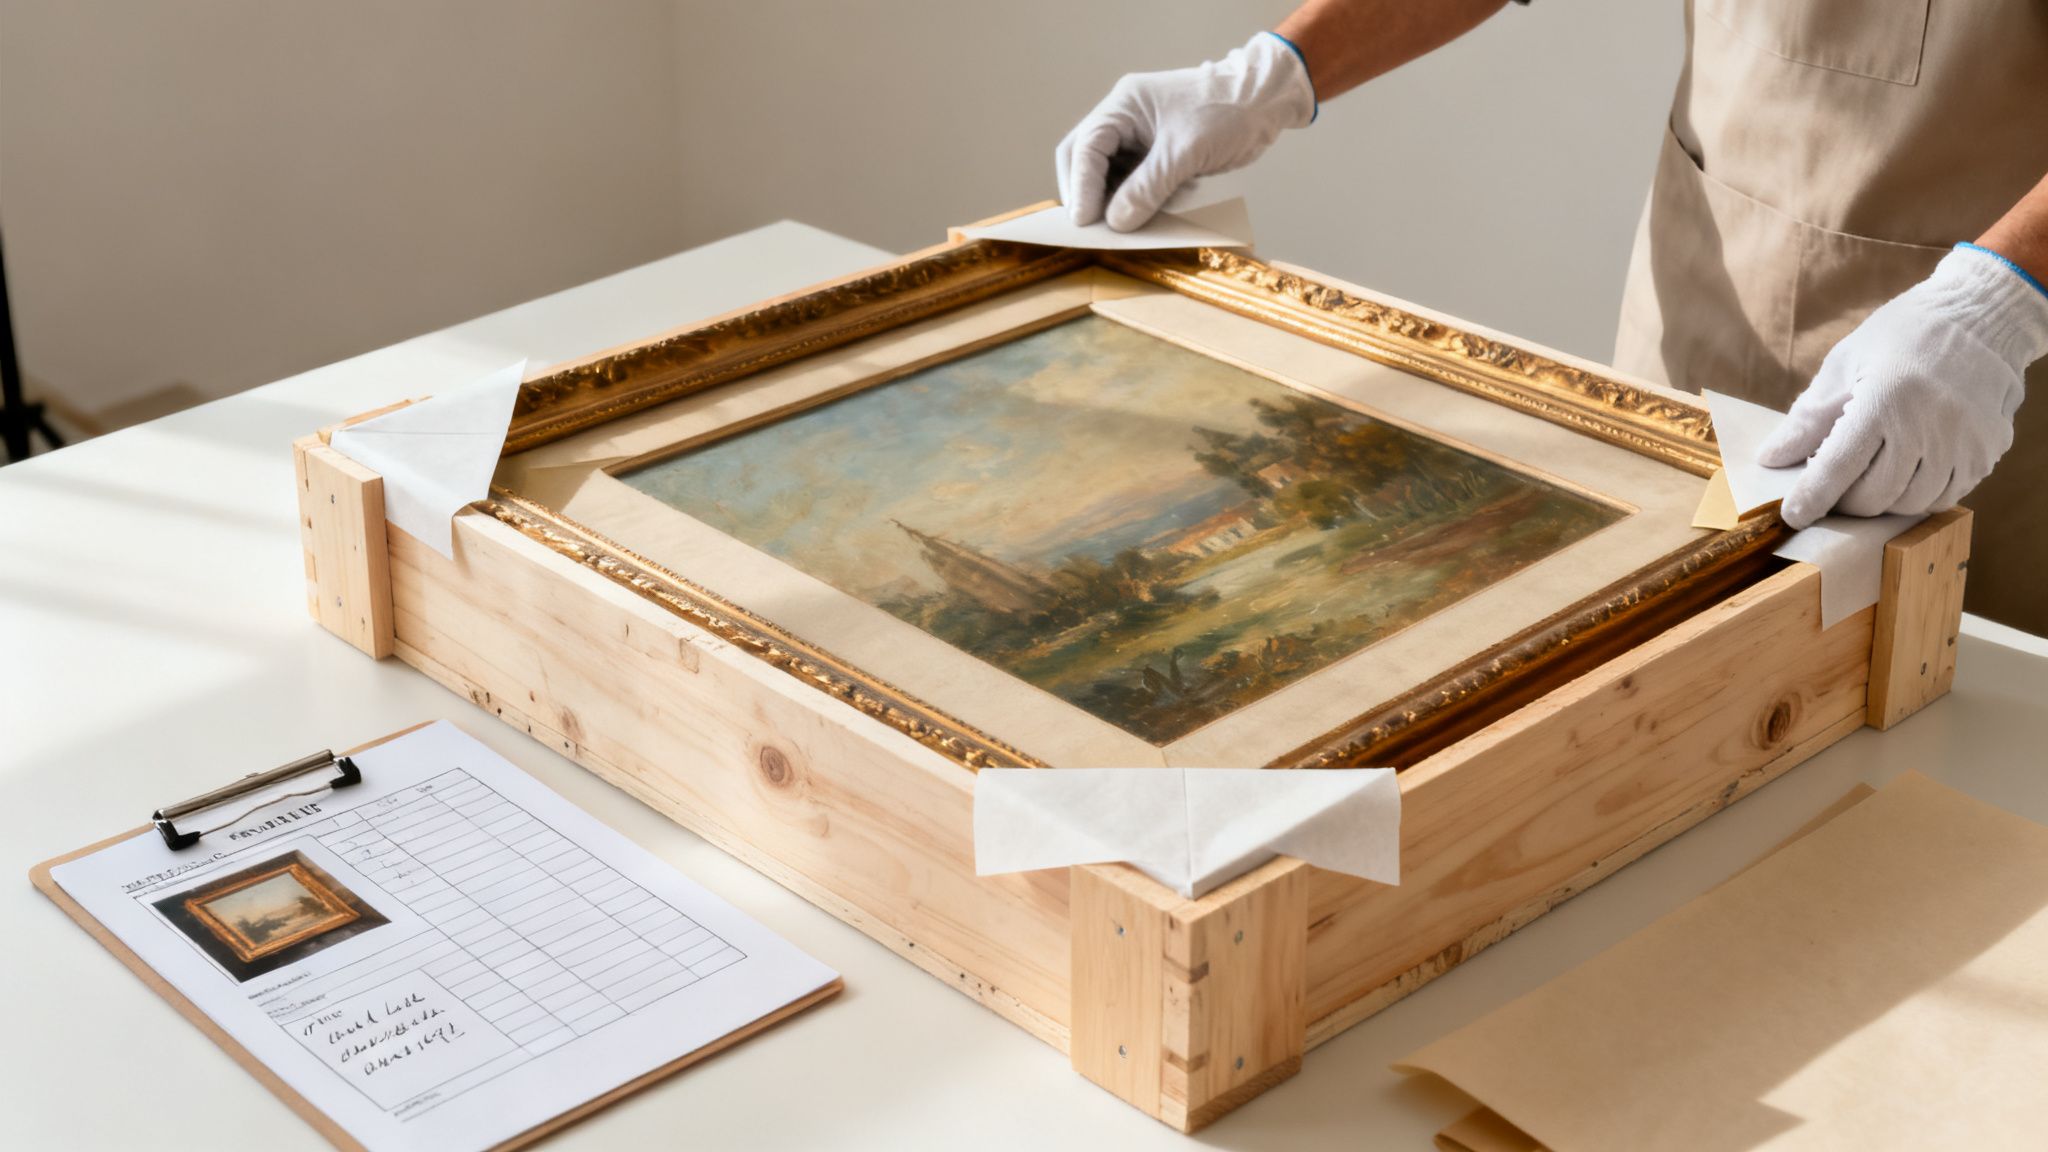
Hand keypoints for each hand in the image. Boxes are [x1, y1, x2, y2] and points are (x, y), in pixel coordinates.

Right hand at [1055, 32, 1314, 231]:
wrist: (1266, 101)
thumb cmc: (1228, 112)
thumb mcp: (1185, 153)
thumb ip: (1148, 188)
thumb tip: (1116, 222)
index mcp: (1125, 105)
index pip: (1086, 148)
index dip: (1080, 186)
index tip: (1084, 221)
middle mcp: (1125, 119)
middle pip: (1084, 159)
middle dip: (1086, 194)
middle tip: (1091, 228)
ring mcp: (1140, 137)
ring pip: (1108, 174)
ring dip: (1111, 201)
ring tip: (1120, 228)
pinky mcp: (1157, 154)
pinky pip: (1134, 181)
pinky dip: (1135, 201)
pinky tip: (1146, 217)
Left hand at [1759, 244, 2047, 527]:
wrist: (1981, 316)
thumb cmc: (1903, 335)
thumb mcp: (1845, 364)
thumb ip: (1808, 418)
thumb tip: (1771, 459)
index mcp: (1886, 399)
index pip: (1839, 467)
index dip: (1811, 497)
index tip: (1793, 515)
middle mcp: (1929, 426)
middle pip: (1873, 496)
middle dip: (1844, 501)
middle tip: (1833, 486)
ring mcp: (1963, 443)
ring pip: (1909, 504)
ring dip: (1881, 501)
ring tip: (1869, 477)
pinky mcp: (1987, 452)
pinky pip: (1945, 496)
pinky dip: (1917, 495)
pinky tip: (1906, 472)